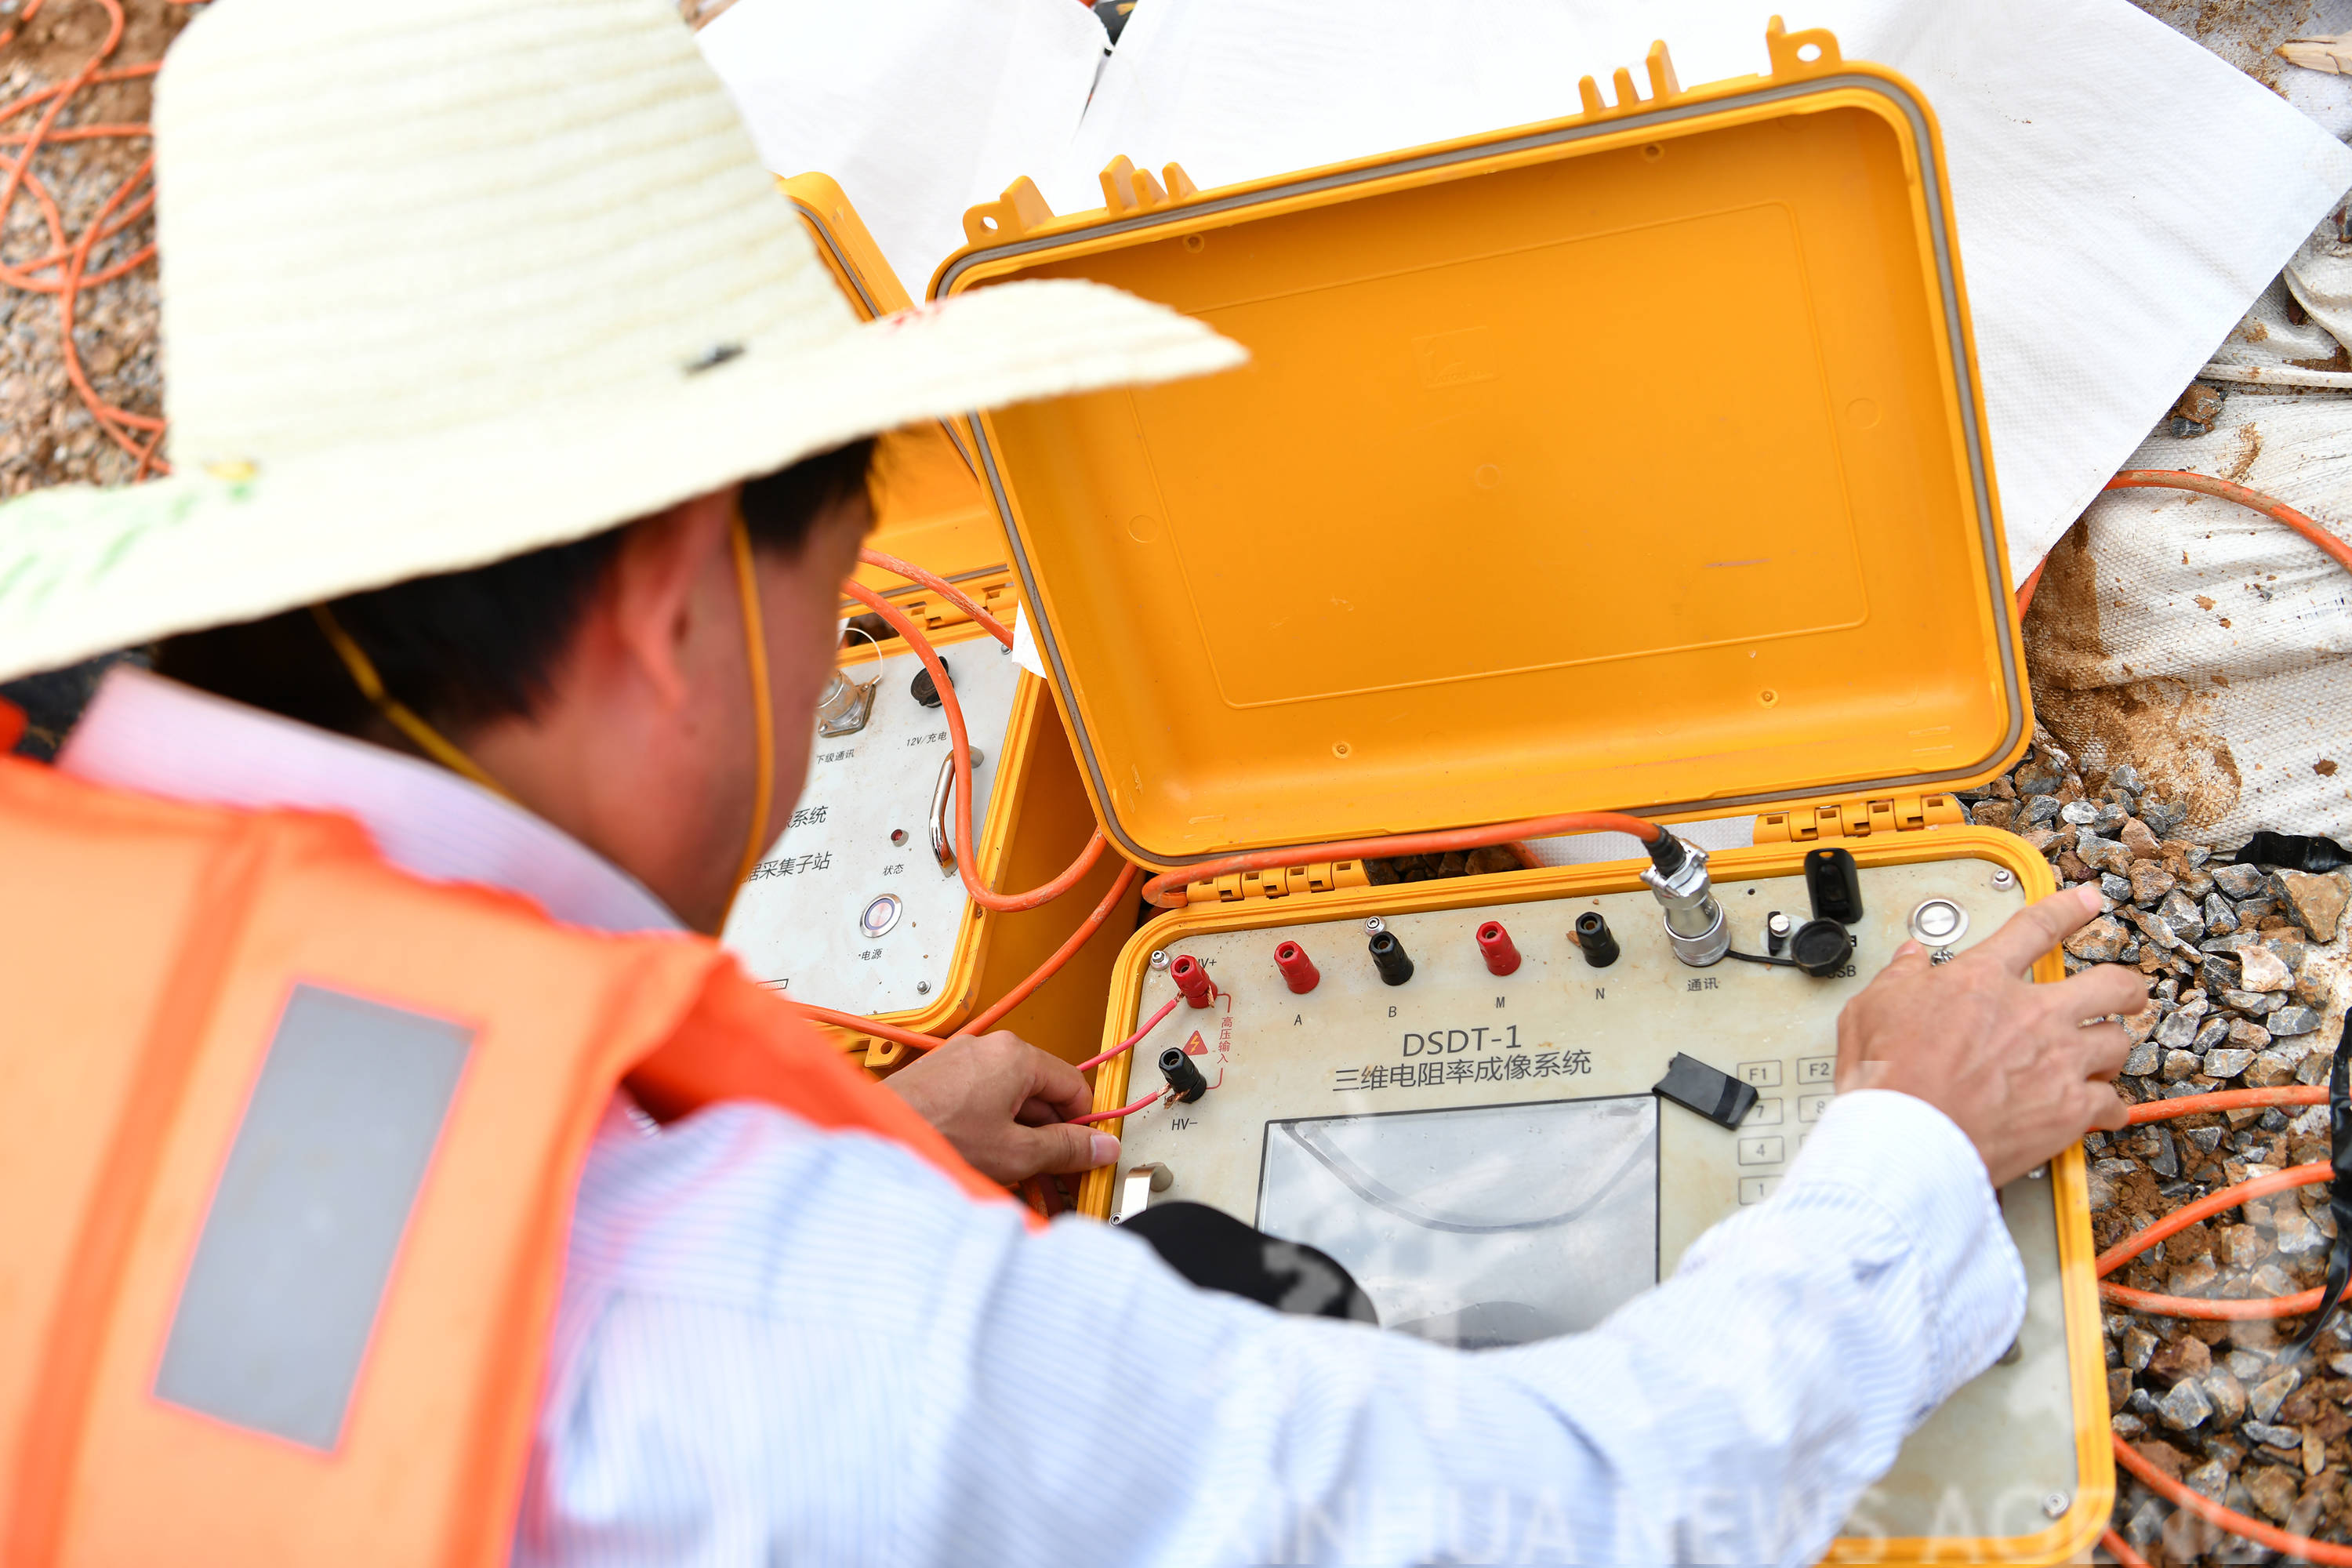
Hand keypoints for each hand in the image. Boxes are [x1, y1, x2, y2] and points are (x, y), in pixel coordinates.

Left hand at [881, 1031, 1119, 1184]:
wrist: (875, 1136)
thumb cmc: (935, 1136)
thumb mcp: (1016, 1152)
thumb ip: (1066, 1148)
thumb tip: (1100, 1147)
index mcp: (1016, 1055)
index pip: (1074, 1085)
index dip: (1084, 1123)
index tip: (1086, 1149)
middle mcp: (989, 1048)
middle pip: (1041, 1091)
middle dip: (1049, 1133)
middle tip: (1052, 1169)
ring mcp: (960, 1060)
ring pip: (1010, 1098)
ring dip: (1019, 1134)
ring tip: (1014, 1173)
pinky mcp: (939, 1076)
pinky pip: (981, 1100)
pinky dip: (990, 1128)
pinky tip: (984, 1160)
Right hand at [1834, 883, 2144, 1185]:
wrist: (1907, 1137)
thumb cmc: (1887, 1077)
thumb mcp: (1872, 1008)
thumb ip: (1899, 977)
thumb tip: (1909, 959)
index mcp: (1984, 980)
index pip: (2037, 927)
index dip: (2069, 908)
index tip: (2088, 902)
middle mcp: (2033, 1014)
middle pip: (2109, 983)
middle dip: (2126, 985)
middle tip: (2126, 991)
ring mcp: (2059, 1061)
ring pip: (2118, 1042)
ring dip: (2110, 1049)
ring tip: (2100, 1057)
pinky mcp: (2071, 1109)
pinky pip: (2113, 1103)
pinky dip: (2107, 1107)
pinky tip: (2098, 1110)